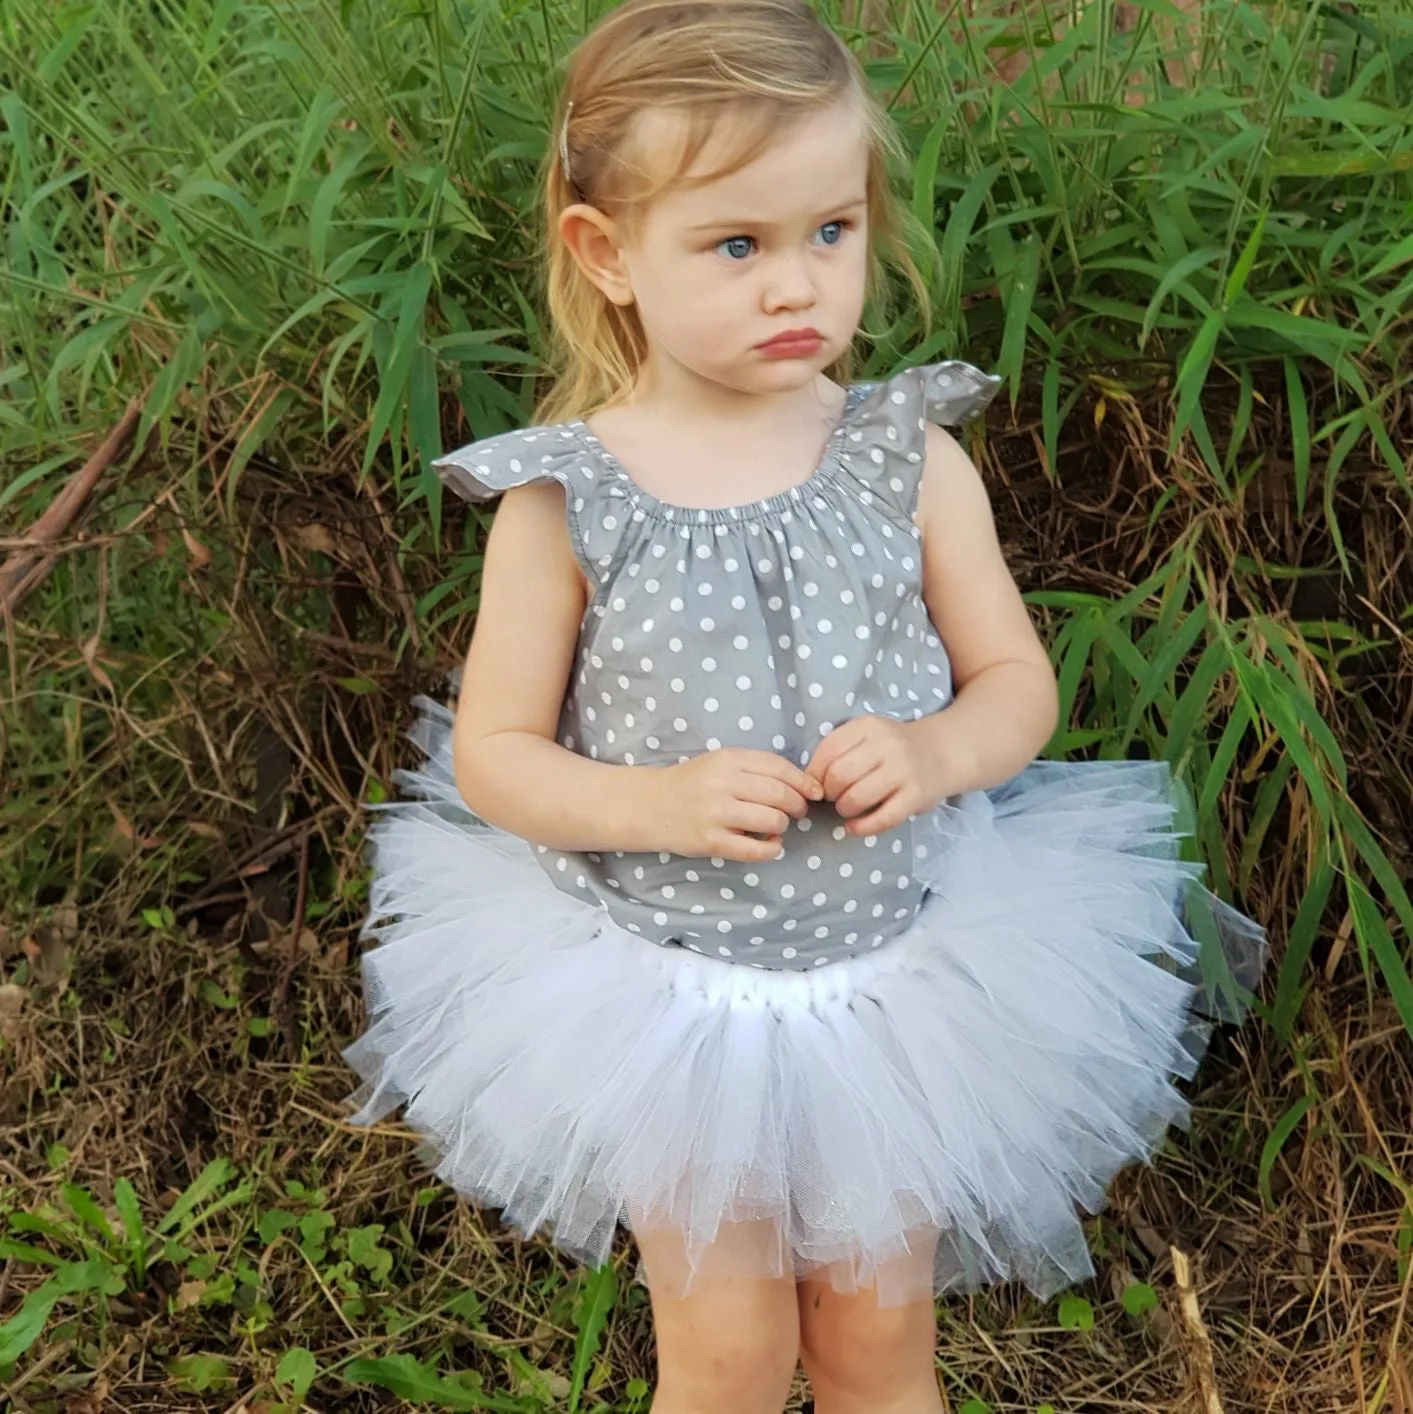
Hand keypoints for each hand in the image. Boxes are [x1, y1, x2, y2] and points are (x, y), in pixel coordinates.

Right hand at [655, 749, 822, 861]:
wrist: (649, 806)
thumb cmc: (691, 784)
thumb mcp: (720, 763)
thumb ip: (755, 769)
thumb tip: (805, 787)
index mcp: (728, 759)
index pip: (780, 768)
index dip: (803, 782)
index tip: (814, 793)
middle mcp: (723, 783)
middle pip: (781, 795)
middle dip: (797, 806)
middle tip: (796, 812)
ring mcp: (716, 813)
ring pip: (773, 820)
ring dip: (782, 826)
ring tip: (775, 826)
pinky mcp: (711, 841)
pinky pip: (756, 849)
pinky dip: (771, 849)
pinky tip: (770, 845)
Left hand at [804, 715, 955, 836]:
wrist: (941, 753)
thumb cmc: (893, 748)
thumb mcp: (867, 736)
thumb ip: (840, 751)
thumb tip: (809, 782)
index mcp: (868, 727)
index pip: (828, 750)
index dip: (815, 772)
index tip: (817, 783)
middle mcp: (887, 745)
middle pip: (840, 775)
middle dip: (828, 792)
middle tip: (833, 796)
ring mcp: (903, 771)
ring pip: (857, 798)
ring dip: (843, 808)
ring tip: (846, 808)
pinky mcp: (916, 796)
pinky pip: (882, 818)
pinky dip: (862, 828)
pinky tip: (854, 827)